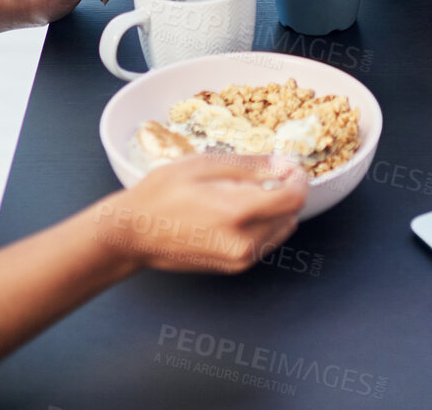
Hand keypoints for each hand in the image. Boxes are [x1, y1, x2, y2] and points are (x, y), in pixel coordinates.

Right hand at [92, 156, 308, 272]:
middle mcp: (245, 242)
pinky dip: (262, 225)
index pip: (294, 198)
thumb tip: (284, 164)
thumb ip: (252, 165)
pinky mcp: (234, 267)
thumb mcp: (205, 164)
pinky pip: (265, 243)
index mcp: (239, 213)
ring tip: (243, 194)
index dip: (297, 178)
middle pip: (291, 214)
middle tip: (262, 176)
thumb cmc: (162, 194)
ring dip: (274, 209)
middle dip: (284, 192)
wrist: (134, 232)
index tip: (288, 167)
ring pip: (281, 230)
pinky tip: (235, 212)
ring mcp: (240, 259)